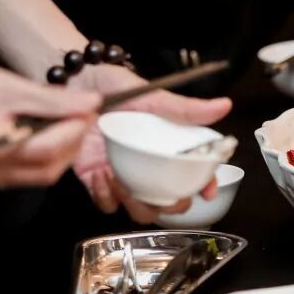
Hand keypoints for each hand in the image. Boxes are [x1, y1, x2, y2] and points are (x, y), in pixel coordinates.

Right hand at [0, 60, 100, 191]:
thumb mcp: (9, 86)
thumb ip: (53, 100)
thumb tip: (93, 103)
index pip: (49, 150)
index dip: (76, 129)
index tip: (91, 107)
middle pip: (48, 169)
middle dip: (73, 142)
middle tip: (83, 114)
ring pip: (40, 174)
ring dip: (61, 150)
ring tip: (66, 120)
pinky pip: (25, 174)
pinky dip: (42, 155)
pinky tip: (45, 132)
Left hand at [69, 64, 232, 222]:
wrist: (69, 84)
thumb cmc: (112, 85)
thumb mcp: (150, 96)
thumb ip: (185, 108)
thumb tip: (225, 105)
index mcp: (166, 144)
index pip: (193, 171)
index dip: (204, 185)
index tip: (207, 191)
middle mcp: (147, 163)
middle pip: (168, 200)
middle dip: (169, 205)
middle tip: (160, 193)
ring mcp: (123, 173)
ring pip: (139, 209)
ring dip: (136, 204)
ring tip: (123, 181)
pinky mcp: (95, 179)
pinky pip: (106, 203)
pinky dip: (105, 196)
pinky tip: (101, 173)